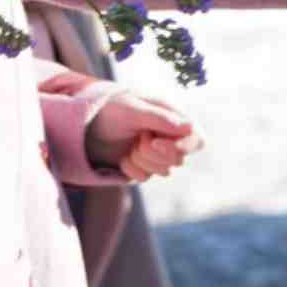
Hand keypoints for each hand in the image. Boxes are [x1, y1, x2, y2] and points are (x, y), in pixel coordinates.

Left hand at [86, 91, 203, 182]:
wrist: (88, 123)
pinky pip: (145, 177)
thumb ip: (161, 119)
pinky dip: (132, 169)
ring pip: (164, 171)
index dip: (184, 146)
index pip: (197, 139)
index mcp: (176, 118)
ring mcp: (159, 153)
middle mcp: (171, 136)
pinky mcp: (144, 166)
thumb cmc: (114, 108)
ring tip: (131, 145)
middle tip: (139, 138)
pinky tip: (124, 157)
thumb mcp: (135, 110)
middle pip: (179, 159)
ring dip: (143, 161)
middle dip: (155, 153)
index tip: (155, 143)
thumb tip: (190, 127)